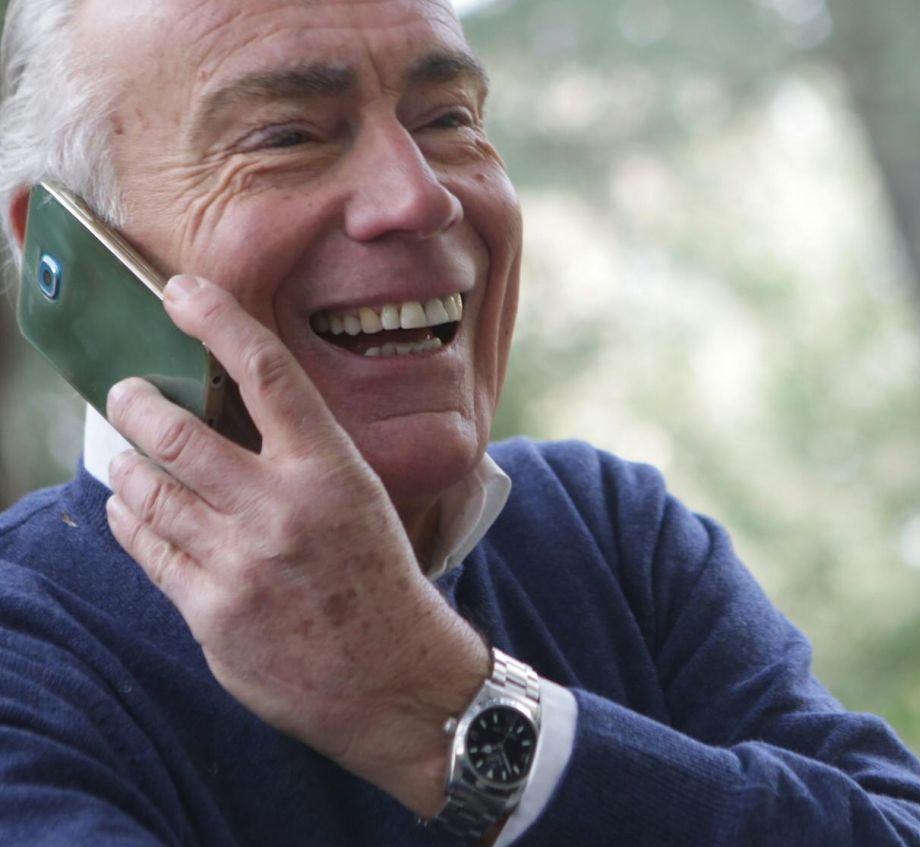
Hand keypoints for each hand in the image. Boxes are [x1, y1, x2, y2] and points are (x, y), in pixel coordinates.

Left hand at [103, 275, 488, 816]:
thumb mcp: (362, 502)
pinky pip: (149, 549)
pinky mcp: (211, 611)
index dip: (218, 320)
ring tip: (127, 454)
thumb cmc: (379, 582)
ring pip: (151, 490)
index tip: (180, 289)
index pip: (267, 374)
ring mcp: (242, 563)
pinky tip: (135, 509)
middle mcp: (283, 509)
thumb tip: (232, 417)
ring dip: (128, 463)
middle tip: (127, 392)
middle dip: (138, 403)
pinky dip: (133, 520)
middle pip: (180, 431)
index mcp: (332, 471)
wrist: (396, 681)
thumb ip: (302, 461)